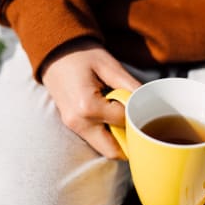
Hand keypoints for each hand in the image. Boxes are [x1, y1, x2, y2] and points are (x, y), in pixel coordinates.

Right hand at [42, 39, 140, 158]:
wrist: (54, 53)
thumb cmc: (82, 55)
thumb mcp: (110, 66)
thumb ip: (130, 87)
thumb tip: (149, 103)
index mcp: (88, 107)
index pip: (124, 123)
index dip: (136, 114)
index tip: (142, 104)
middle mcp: (78, 122)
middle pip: (113, 151)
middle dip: (130, 142)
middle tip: (140, 124)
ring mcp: (73, 126)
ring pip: (104, 148)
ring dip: (119, 139)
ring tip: (126, 118)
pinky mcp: (72, 126)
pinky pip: (96, 140)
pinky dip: (109, 134)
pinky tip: (114, 117)